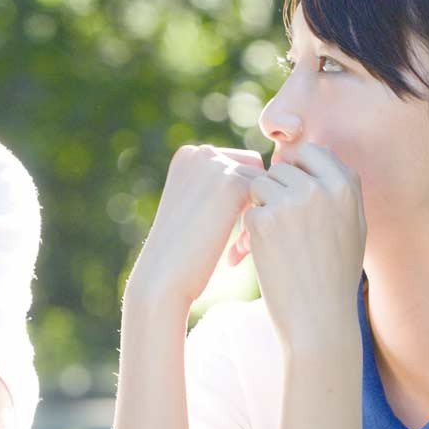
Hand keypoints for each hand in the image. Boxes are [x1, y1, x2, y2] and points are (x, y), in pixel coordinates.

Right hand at [127, 144, 264, 310]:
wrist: (162, 275)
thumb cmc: (180, 251)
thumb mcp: (192, 208)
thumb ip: (215, 187)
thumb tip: (259, 173)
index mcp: (188, 156)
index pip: (236, 162)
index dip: (241, 195)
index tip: (230, 229)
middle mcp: (200, 152)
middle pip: (253, 167)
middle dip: (252, 200)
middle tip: (239, 241)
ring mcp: (215, 165)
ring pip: (263, 183)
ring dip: (258, 212)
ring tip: (239, 248)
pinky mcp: (232, 183)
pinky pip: (267, 197)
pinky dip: (259, 222)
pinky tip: (238, 250)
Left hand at [244, 143, 365, 349]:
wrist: (318, 317)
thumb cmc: (336, 276)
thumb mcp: (353, 227)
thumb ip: (338, 191)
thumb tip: (312, 160)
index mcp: (346, 185)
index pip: (312, 152)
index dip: (299, 170)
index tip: (295, 194)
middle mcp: (320, 187)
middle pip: (282, 167)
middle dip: (276, 190)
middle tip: (284, 225)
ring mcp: (291, 202)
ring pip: (260, 184)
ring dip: (262, 207)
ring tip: (278, 240)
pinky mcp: (264, 219)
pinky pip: (248, 210)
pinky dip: (251, 231)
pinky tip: (268, 254)